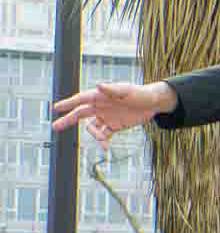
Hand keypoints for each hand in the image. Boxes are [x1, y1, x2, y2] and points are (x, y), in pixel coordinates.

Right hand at [51, 80, 176, 143]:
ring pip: (92, 127)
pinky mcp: (114, 126)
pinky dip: (103, 141)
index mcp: (100, 96)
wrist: (153, 104)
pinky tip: (105, 147)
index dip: (68, 103)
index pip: (81, 99)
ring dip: (94, 134)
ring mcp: (106, 117)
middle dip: (68, 120)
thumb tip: (98, 85)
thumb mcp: (127, 91)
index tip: (56, 108)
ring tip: (103, 140)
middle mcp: (100, 106)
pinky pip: (104, 135)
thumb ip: (112, 90)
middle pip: (80, 114)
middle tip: (55, 126)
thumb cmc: (140, 93)